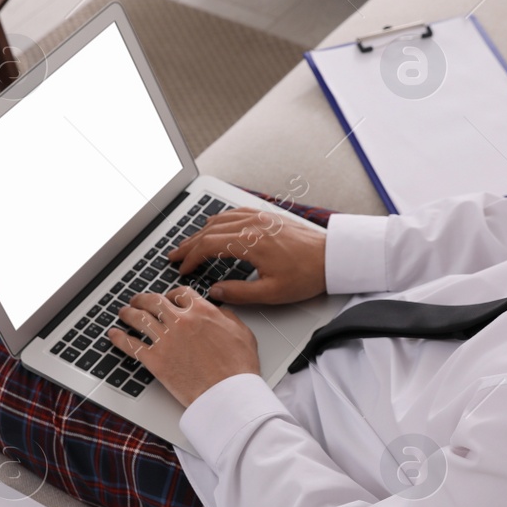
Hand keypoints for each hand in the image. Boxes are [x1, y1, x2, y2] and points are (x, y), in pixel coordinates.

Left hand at [106, 287, 259, 405]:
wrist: (227, 393)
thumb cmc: (238, 368)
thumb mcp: (242, 334)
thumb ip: (228, 318)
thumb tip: (220, 313)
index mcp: (202, 312)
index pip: (180, 293)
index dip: (171, 294)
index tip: (168, 298)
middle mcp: (180, 321)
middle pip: (154, 301)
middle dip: (143, 299)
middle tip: (138, 300)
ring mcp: (165, 340)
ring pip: (138, 318)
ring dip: (128, 313)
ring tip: (123, 313)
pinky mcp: (155, 360)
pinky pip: (130, 344)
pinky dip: (119, 338)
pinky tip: (113, 335)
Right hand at [169, 207, 325, 304]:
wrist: (332, 257)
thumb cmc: (306, 275)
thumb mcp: (272, 293)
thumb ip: (239, 293)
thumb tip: (215, 291)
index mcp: (251, 243)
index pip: (209, 246)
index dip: (191, 258)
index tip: (183, 269)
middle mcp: (253, 225)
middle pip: (210, 231)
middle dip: (189, 244)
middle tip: (174, 255)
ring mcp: (260, 218)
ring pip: (221, 220)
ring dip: (201, 232)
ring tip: (188, 243)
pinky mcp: (268, 217)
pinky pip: (235, 213)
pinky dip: (219, 221)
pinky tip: (214, 226)